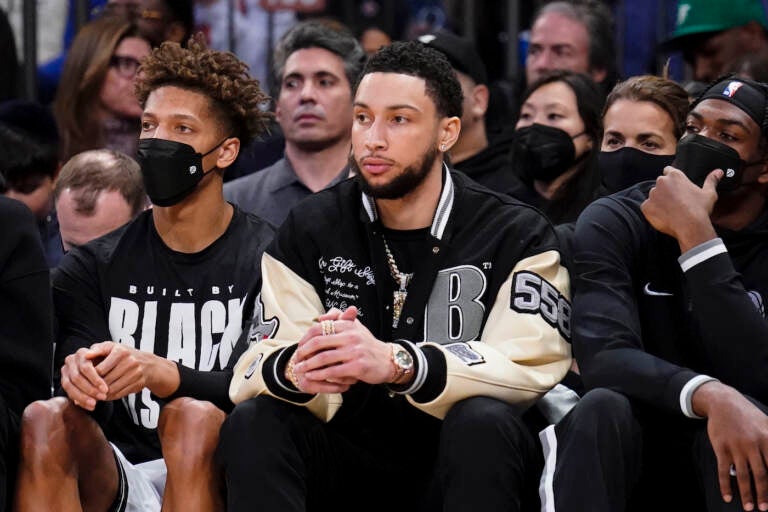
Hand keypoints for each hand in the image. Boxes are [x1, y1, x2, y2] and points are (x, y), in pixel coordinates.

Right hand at [60, 345, 109, 409]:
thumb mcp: (108, 355)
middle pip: (77, 378)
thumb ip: (100, 355)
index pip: (85, 368)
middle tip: (102, 397)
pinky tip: (90, 406)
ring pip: (70, 386)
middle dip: (90, 389)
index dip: (95, 379)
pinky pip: (69, 393)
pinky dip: (80, 401)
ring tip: (95, 404)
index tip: (105, 389)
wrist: (100, 362)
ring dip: (83, 397)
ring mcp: (65, 370)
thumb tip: (88, 356)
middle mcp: (71, 360)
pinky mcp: (64, 380)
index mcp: (82, 353)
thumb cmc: (106, 359)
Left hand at [90, 341, 178, 399]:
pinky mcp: (139, 384)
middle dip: (94, 388)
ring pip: (112, 389)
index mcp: (120, 352)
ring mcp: (136, 373)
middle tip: (86, 391)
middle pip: (105, 381)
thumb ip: (97, 350)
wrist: (148, 364)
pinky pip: (120, 394)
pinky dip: (110, 397)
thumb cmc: (124, 355)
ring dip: (101, 394)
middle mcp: (130, 362)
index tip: (83, 381)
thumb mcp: (112, 347)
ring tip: (94, 394)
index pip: (99, 370)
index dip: (89, 377)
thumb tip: (85, 355)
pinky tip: (105, 396)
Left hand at [292, 306, 393, 391]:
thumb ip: (339, 321)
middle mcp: (350, 336)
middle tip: (295, 359)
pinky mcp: (357, 366)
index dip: (305, 337)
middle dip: (303, 352)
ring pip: (323, 358)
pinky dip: (319, 375)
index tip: (299, 346)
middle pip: (318, 342)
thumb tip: (320, 318)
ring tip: (299, 370)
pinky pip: (333, 371)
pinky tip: (312, 377)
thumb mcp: (356, 328)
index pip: (320, 328)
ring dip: (307, 365)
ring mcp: (354, 352)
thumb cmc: (368, 345)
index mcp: (347, 325)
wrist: (388, 360)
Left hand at [641, 167, 720, 252]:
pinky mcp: (645, 207)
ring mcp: (652, 194)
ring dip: (659, 201)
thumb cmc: (700, 209)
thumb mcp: (708, 193)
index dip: (672, 178)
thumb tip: (718, 172)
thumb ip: (711, 180)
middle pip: (660, 184)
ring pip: (653, 196)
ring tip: (670, 210)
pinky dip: (652, 211)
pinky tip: (663, 216)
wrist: (690, 226)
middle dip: (665, 190)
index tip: (676, 186)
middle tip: (675, 201)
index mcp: (675, 175)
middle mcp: (661, 182)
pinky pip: (647, 207)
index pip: (668, 171)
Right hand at [694, 382, 767, 510]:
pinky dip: (725, 485)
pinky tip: (727, 497)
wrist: (723, 402)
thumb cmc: (747, 415)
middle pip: (761, 475)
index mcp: (767, 439)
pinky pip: (724, 471)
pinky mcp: (721, 448)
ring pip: (743, 476)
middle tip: (764, 508)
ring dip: (746, 494)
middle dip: (763, 494)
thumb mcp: (767, 423)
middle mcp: (752, 445)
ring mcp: (736, 447)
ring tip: (749, 507)